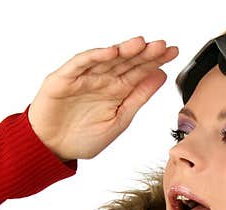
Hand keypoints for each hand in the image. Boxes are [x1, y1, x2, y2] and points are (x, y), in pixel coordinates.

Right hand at [28, 36, 178, 160]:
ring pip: (106, 59)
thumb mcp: (119, 120)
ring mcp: (84, 77)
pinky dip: (95, 57)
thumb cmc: (82, 138)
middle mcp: (102, 80)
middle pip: (126, 62)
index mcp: (117, 91)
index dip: (156, 61)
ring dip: (123, 50)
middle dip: (144, 53)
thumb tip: (161, 77)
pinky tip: (111, 52)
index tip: (174, 52)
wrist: (52, 149)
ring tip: (141, 44)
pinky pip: (81, 64)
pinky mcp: (64, 79)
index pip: (140, 71)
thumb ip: (138, 97)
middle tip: (162, 45)